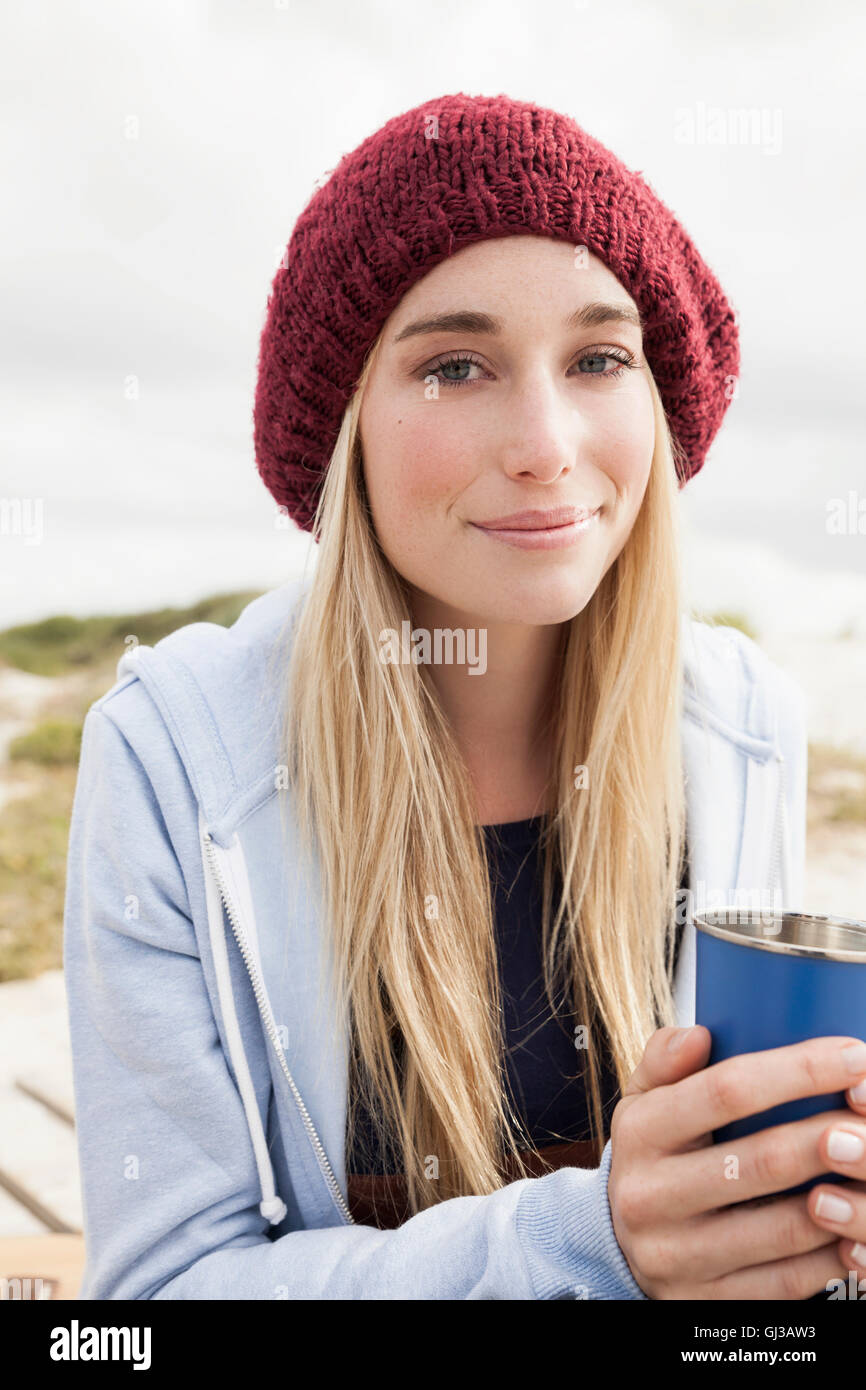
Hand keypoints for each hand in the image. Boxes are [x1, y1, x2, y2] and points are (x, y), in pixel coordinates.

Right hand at [607, 1026, 865, 1298]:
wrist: (616, 1243)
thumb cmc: (651, 1156)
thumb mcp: (642, 1099)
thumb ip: (664, 1059)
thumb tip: (700, 1035)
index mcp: (640, 1133)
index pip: (725, 1091)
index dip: (798, 1071)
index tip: (852, 1056)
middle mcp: (652, 1196)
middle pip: (762, 1160)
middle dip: (833, 1133)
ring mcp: (679, 1255)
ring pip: (785, 1227)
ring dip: (846, 1196)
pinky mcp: (706, 1301)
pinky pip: (789, 1281)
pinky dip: (834, 1252)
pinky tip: (854, 1225)